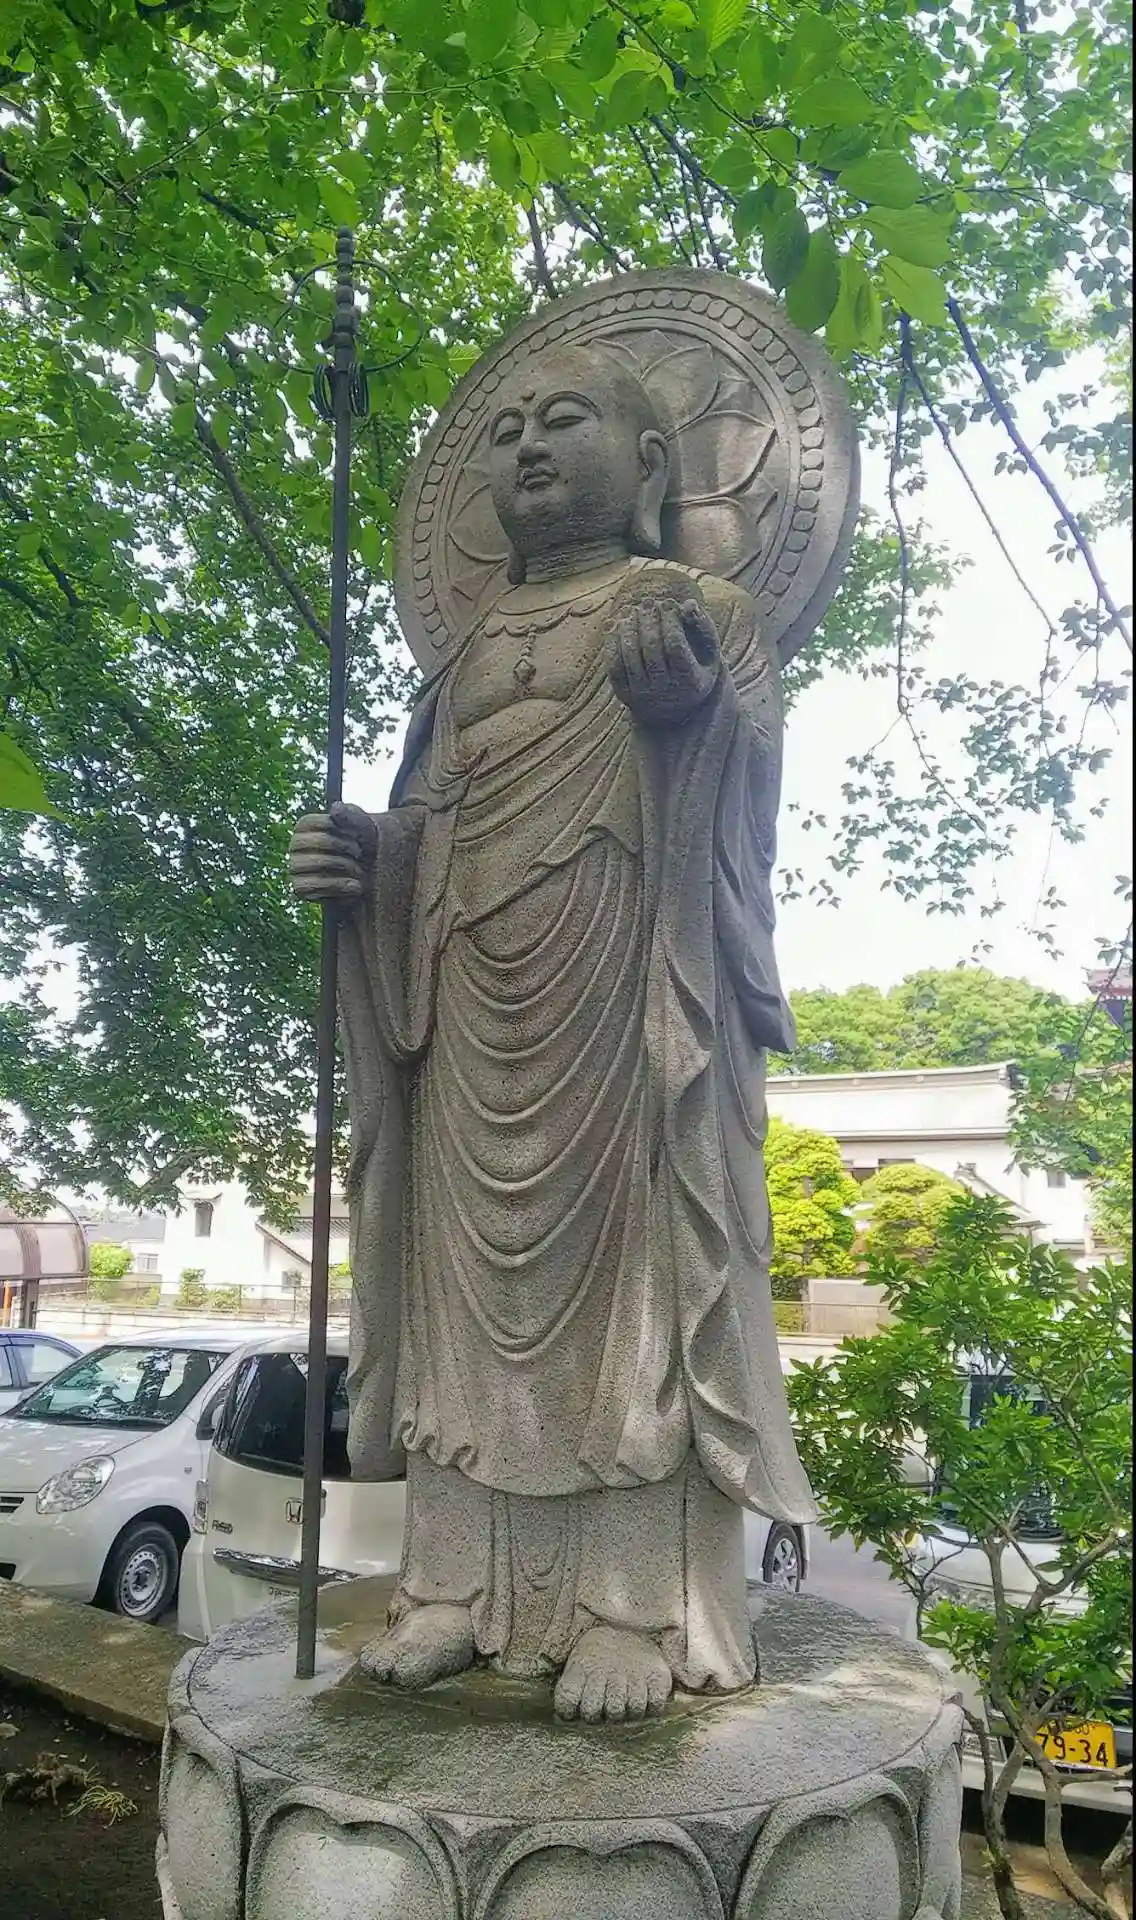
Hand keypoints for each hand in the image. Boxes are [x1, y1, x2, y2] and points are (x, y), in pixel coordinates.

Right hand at [289, 801, 377, 902]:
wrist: (366, 877)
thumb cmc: (360, 845)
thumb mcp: (361, 826)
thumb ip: (351, 815)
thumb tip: (336, 807)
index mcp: (304, 826)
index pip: (313, 821)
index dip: (338, 827)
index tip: (356, 834)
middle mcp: (295, 845)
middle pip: (320, 841)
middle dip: (345, 846)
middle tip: (360, 852)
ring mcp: (294, 866)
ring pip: (319, 862)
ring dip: (345, 866)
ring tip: (359, 870)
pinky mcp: (299, 887)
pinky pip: (315, 884)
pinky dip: (339, 885)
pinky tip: (356, 886)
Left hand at [608, 596, 720, 727]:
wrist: (676, 709)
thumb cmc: (695, 668)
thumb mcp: (708, 651)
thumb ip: (702, 626)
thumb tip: (688, 603)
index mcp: (690, 682)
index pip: (675, 646)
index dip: (670, 621)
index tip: (669, 603)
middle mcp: (665, 693)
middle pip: (650, 649)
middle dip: (648, 620)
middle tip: (649, 602)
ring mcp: (642, 694)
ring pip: (630, 656)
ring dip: (629, 627)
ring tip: (632, 609)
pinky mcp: (623, 694)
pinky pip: (613, 665)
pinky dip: (612, 641)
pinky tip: (616, 623)